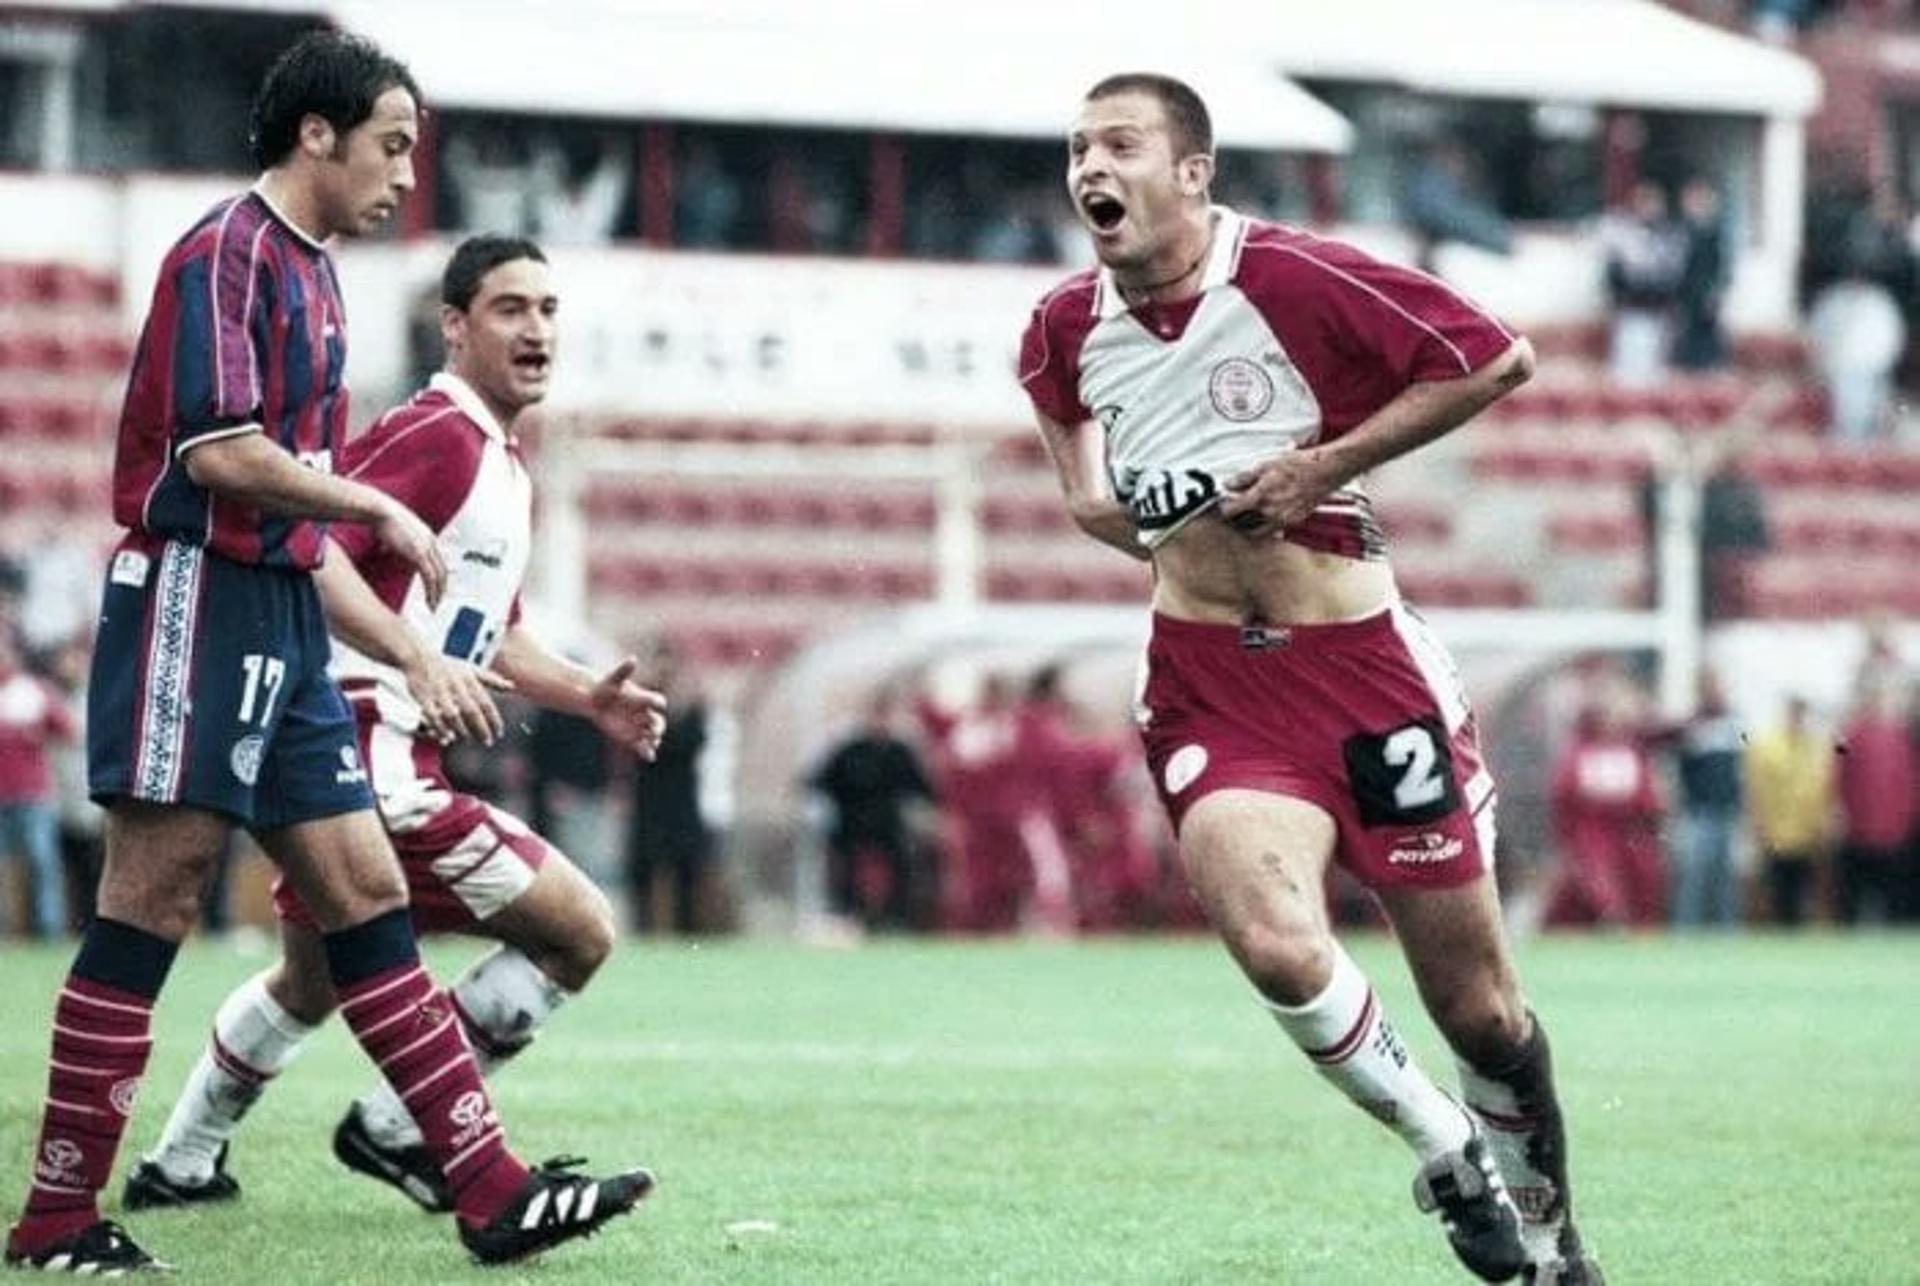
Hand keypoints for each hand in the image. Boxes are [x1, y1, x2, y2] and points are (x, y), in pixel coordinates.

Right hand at [371, 500, 446, 608]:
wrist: (380, 509)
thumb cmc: (382, 518)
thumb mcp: (392, 533)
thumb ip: (393, 543)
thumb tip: (385, 549)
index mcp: (428, 537)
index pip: (440, 562)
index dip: (440, 578)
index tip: (436, 589)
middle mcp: (431, 542)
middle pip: (443, 571)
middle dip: (441, 589)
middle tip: (437, 602)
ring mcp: (427, 548)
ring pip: (439, 577)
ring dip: (437, 594)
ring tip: (433, 606)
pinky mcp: (419, 553)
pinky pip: (430, 577)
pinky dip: (431, 591)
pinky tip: (429, 600)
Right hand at [403, 651, 513, 746]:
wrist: (419, 656)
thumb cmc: (449, 665)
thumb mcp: (472, 669)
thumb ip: (492, 679)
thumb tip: (512, 686)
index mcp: (470, 680)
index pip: (486, 703)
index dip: (494, 719)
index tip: (499, 733)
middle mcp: (456, 687)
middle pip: (471, 711)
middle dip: (481, 728)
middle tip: (488, 742)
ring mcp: (440, 692)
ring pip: (452, 715)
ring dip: (461, 729)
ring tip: (468, 738)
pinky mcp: (424, 698)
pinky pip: (433, 716)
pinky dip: (441, 728)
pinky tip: (448, 738)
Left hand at [587, 656, 668, 759]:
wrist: (595, 700)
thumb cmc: (606, 687)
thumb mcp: (613, 678)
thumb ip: (624, 670)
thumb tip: (633, 659)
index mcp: (644, 698)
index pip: (657, 702)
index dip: (657, 704)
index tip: (658, 705)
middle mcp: (645, 713)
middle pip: (658, 722)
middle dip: (658, 727)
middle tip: (654, 731)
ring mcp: (639, 726)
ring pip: (652, 735)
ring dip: (654, 740)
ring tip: (653, 744)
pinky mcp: (632, 737)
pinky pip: (642, 745)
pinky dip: (647, 751)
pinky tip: (650, 757)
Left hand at [1217, 450, 1345, 534]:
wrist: (1325, 472)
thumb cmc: (1300, 466)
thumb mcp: (1266, 466)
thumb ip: (1244, 478)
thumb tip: (1228, 484)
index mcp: (1261, 497)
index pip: (1231, 512)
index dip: (1224, 508)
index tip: (1224, 503)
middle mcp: (1270, 513)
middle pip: (1241, 525)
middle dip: (1235, 519)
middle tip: (1234, 509)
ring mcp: (1282, 520)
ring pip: (1257, 531)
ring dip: (1249, 525)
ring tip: (1249, 513)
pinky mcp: (1292, 523)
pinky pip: (1273, 530)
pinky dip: (1266, 525)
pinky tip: (1268, 513)